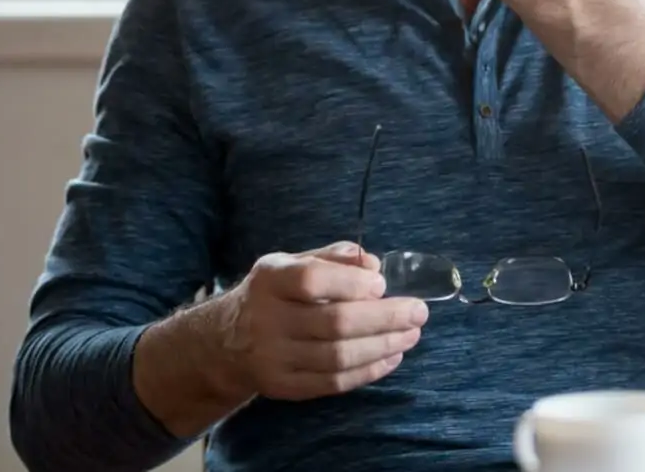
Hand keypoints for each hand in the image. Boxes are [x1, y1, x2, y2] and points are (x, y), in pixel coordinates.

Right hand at [216, 241, 427, 401]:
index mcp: (271, 281)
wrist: (226, 342)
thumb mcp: (292, 263)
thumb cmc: (273, 294)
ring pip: (338, 357)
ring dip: (383, 346)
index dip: (351, 283)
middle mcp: (268, 320)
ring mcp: (274, 359)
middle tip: (418, 311)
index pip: (311, 280)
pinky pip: (333, 383)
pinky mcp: (284, 387)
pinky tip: (392, 356)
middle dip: (384, 318)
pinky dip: (368, 371)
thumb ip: (333, 258)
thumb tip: (373, 263)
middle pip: (333, 323)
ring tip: (411, 334)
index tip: (382, 284)